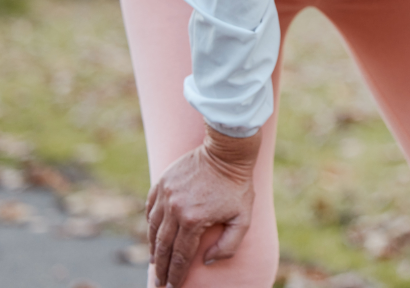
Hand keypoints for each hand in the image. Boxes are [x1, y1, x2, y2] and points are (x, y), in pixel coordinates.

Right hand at [146, 126, 259, 287]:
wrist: (227, 151)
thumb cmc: (237, 185)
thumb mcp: (243, 218)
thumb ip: (229, 244)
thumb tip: (208, 260)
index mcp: (194, 220)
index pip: (181, 255)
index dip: (176, 274)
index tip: (172, 287)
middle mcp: (175, 209)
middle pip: (163, 246)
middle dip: (160, 268)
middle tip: (159, 282)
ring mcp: (165, 195)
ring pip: (153, 229)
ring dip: (153, 248)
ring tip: (155, 262)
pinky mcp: (161, 183)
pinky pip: (150, 209)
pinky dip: (150, 224)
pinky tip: (153, 235)